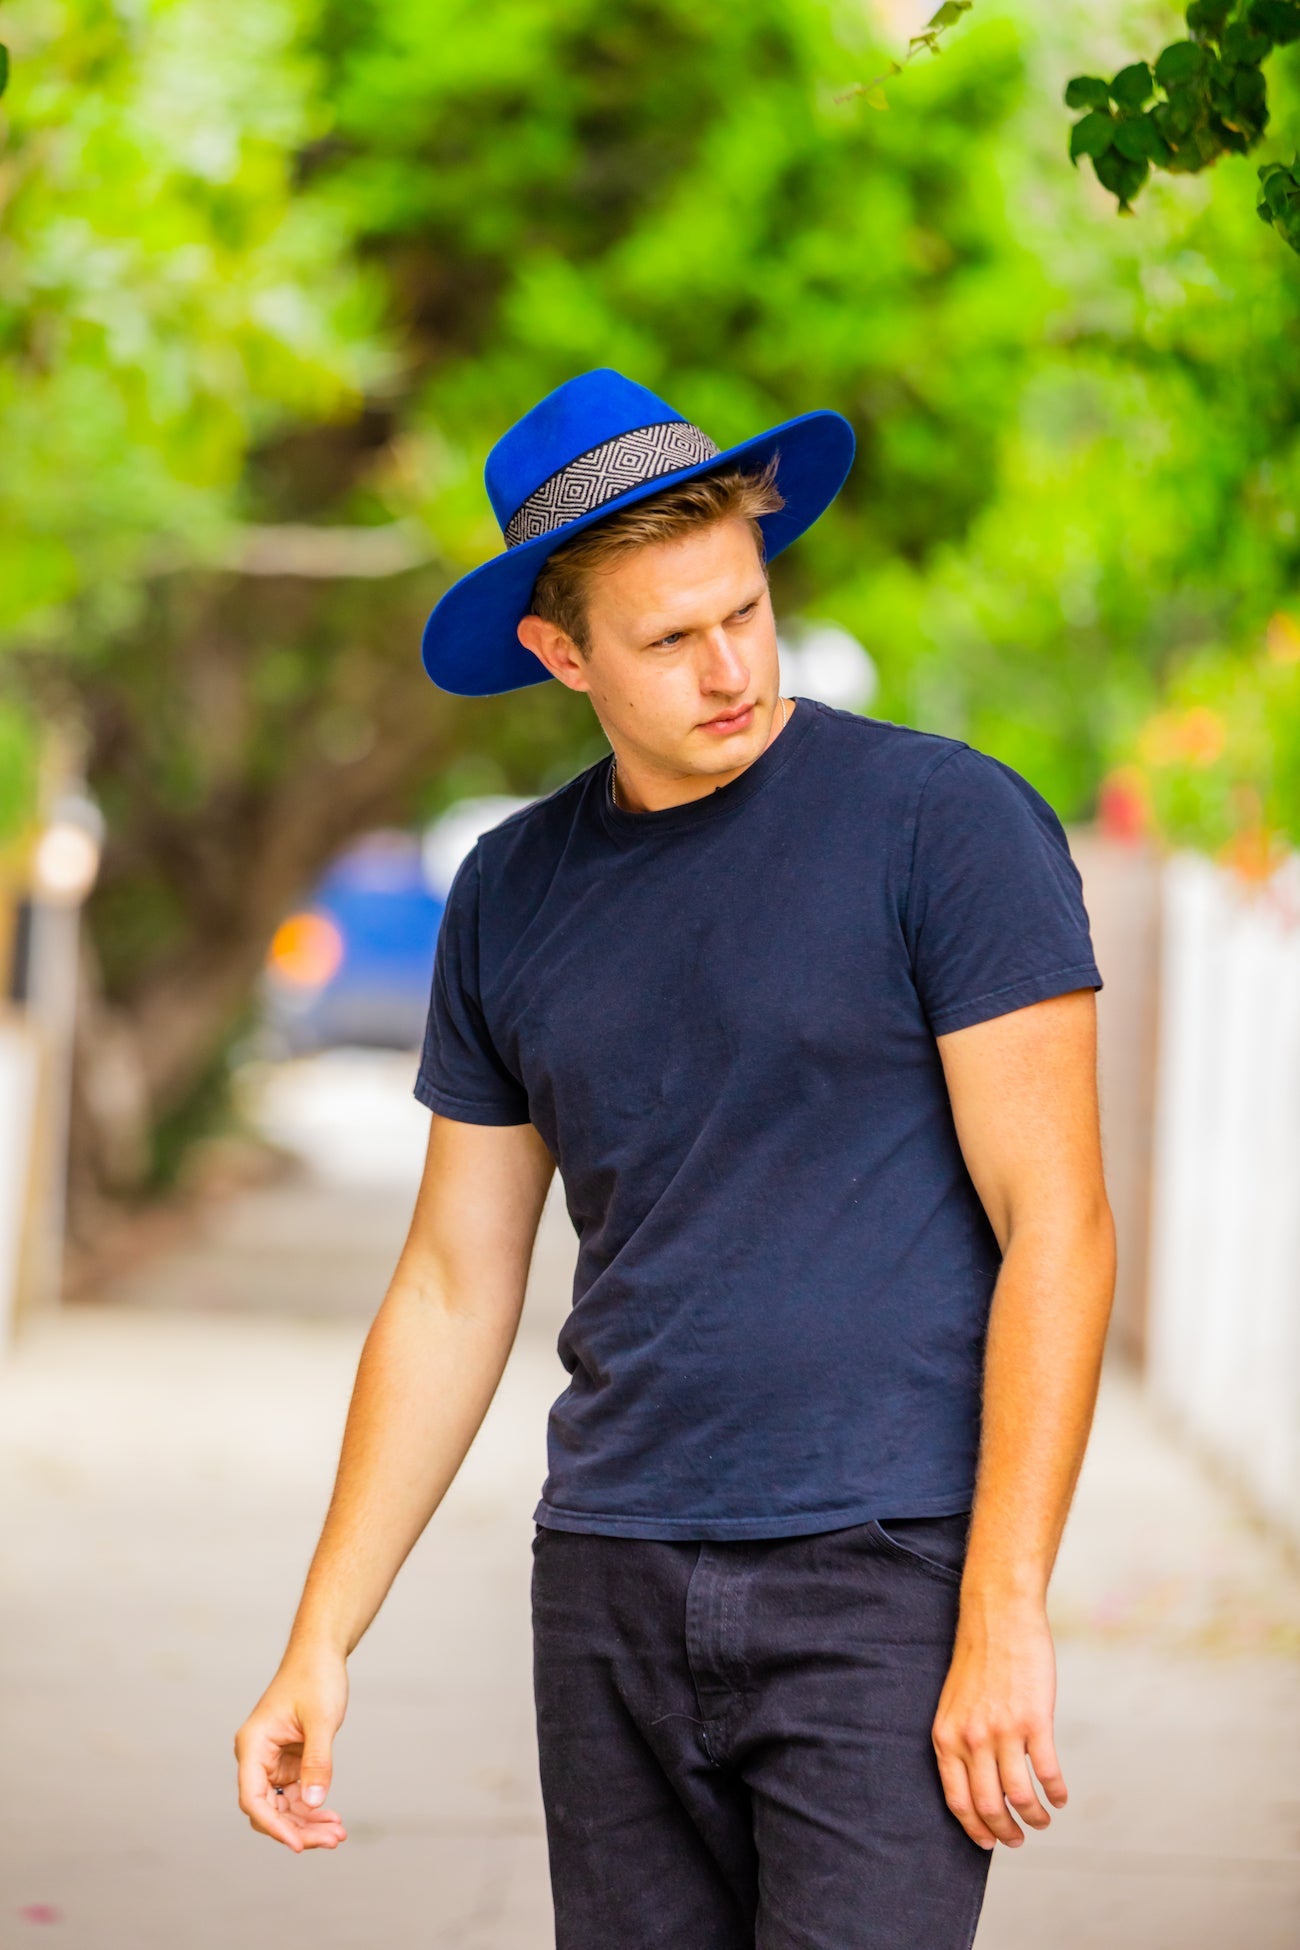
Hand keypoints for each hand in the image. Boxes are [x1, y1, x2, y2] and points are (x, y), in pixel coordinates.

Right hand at [234, 1648, 349, 1851]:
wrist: (321, 1653)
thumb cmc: (316, 1677)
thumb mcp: (321, 1719)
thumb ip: (317, 1762)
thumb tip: (314, 1803)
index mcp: (253, 1745)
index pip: (253, 1798)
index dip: (274, 1826)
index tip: (298, 1845)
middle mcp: (256, 1757)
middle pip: (269, 1809)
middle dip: (298, 1829)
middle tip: (332, 1840)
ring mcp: (272, 1762)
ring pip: (283, 1807)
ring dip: (308, 1823)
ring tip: (338, 1834)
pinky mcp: (288, 1762)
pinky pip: (295, 1795)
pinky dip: (312, 1807)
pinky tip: (332, 1819)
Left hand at [931, 1597, 1066, 1850]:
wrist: (998, 1616)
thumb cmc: (978, 1659)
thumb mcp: (954, 1703)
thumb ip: (961, 1741)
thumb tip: (975, 1782)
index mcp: (946, 1736)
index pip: (956, 1799)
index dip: (974, 1828)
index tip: (988, 1843)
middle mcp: (972, 1738)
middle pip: (989, 1806)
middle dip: (1005, 1832)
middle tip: (1018, 1839)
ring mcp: (1004, 1730)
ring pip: (1020, 1796)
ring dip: (1034, 1817)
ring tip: (1042, 1820)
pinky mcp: (1035, 1721)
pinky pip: (1047, 1772)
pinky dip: (1055, 1793)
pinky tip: (1059, 1797)